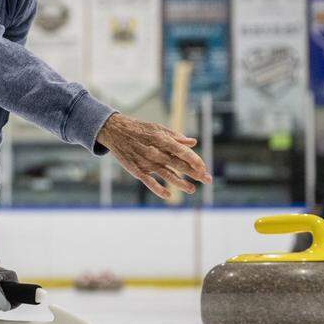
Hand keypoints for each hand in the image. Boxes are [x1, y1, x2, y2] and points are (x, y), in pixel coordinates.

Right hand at [95, 113, 211, 199]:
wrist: (115, 131)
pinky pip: (149, 182)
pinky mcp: (137, 170)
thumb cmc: (139, 129)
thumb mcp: (158, 128)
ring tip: (192, 189)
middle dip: (195, 173)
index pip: (183, 152)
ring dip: (181, 184)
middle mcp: (156, 152)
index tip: (204, 168)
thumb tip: (193, 142)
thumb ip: (176, 137)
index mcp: (163, 140)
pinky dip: (158, 189)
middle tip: (208, 180)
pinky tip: (168, 195)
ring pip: (167, 175)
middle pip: (179, 165)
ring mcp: (146, 162)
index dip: (195, 161)